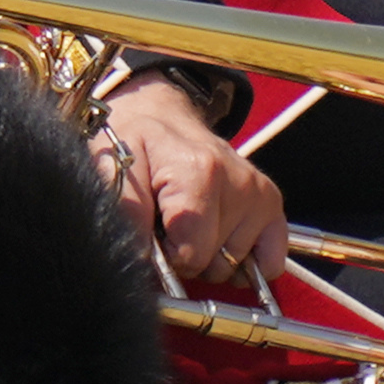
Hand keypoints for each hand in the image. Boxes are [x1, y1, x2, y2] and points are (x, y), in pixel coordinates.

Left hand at [84, 74, 278, 299]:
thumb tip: (142, 258)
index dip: (166, 257)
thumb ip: (128, 213)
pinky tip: (223, 241)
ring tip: (191, 222)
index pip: (191, 255)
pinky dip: (248, 263)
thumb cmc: (137, 142)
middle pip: (213, 264)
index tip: (155, 233)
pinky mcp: (269, 201)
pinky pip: (270, 260)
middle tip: (169, 224)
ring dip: (211, 257)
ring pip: (234, 267)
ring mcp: (258, 193)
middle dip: (186, 256)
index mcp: (200, 173)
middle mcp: (238, 182)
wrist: (161, 116)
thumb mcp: (114, 167)